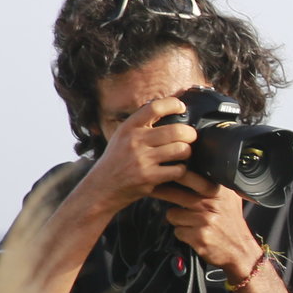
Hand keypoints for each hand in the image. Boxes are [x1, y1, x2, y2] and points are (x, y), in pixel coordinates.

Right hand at [75, 98, 197, 209]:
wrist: (100, 188)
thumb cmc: (115, 161)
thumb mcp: (122, 137)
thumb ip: (141, 125)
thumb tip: (169, 110)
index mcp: (128, 127)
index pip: (154, 107)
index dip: (173, 104)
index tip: (182, 108)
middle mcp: (134, 141)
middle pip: (176, 130)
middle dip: (190, 134)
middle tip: (191, 137)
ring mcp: (141, 160)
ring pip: (181, 150)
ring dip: (187, 152)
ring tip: (184, 154)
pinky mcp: (148, 177)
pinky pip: (178, 170)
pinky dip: (181, 169)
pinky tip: (176, 169)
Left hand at [161, 174, 264, 283]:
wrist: (239, 250)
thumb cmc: (231, 223)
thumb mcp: (230, 199)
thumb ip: (214, 185)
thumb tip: (193, 171)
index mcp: (218, 191)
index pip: (189, 176)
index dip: (173, 173)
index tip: (163, 172)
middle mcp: (211, 204)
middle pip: (174, 193)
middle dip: (161, 192)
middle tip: (152, 189)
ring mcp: (204, 220)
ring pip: (172, 214)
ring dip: (177, 220)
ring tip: (190, 222)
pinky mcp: (198, 236)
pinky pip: (177, 231)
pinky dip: (182, 234)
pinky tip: (194, 234)